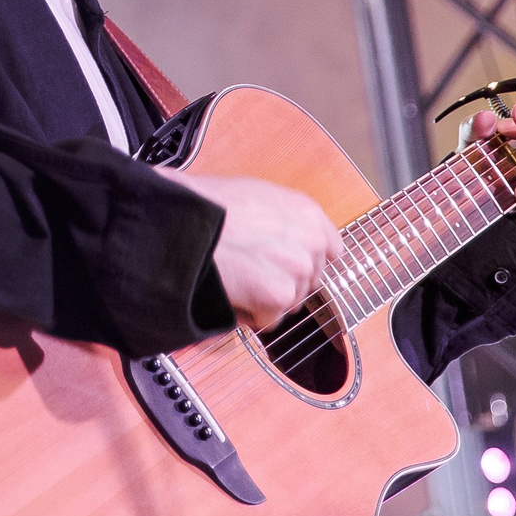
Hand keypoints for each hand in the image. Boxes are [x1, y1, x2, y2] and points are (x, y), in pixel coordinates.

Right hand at [159, 170, 341, 329]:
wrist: (184, 221)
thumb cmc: (206, 205)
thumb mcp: (255, 196)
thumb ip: (282, 219)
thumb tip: (282, 238)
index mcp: (307, 212)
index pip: (330, 248)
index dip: (305, 259)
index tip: (288, 266)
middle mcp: (311, 241)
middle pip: (308, 280)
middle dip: (282, 282)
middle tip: (249, 272)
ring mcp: (299, 270)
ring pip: (289, 302)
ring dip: (264, 300)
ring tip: (234, 277)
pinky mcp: (280, 295)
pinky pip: (267, 320)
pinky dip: (247, 314)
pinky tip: (229, 291)